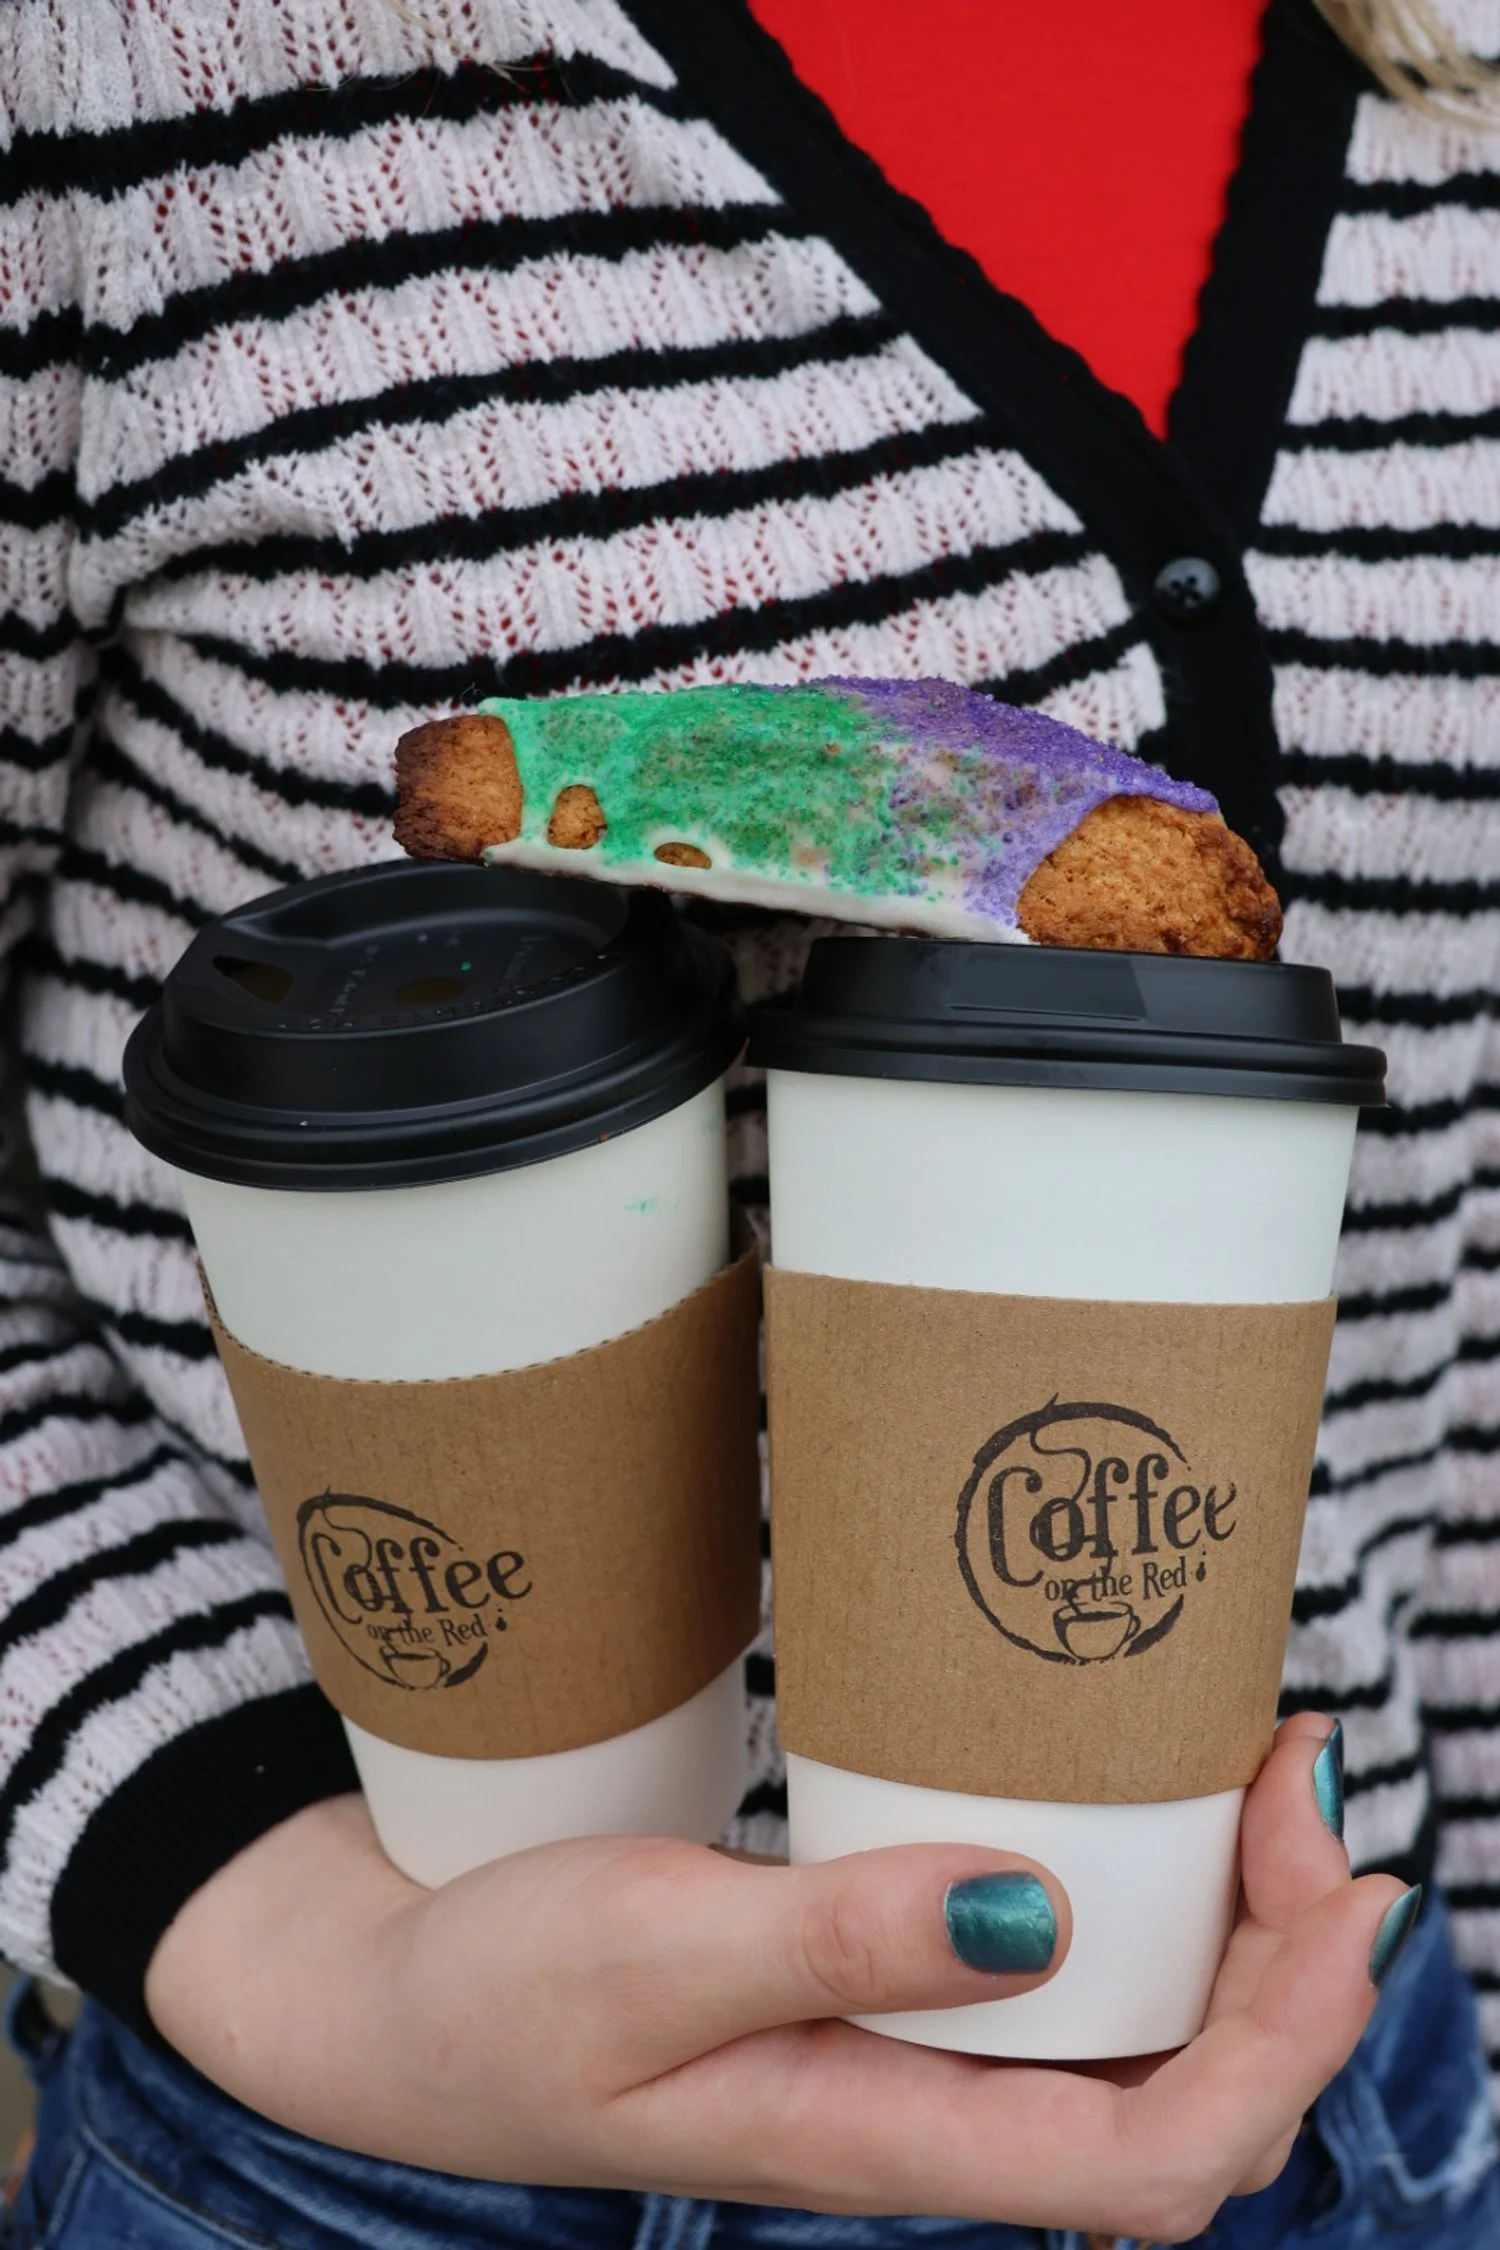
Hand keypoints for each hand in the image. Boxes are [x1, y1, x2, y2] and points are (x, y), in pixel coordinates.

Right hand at [147, 1713, 1397, 2240]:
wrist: (400, 2004)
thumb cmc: (504, 1993)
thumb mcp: (651, 1955)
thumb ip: (839, 1941)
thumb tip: (1042, 1915)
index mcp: (887, 2141)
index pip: (1162, 2164)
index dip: (1288, 2043)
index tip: (1334, 1877)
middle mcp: (929, 2117)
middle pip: (1192, 2101)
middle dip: (1293, 1962)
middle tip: (1300, 1778)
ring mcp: (908, 2058)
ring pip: (1141, 2038)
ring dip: (1232, 1926)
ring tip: (1253, 1774)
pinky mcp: (877, 1990)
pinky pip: (1056, 1973)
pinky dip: (1136, 1894)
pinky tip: (1127, 1804)